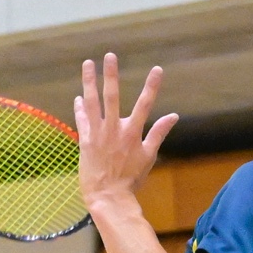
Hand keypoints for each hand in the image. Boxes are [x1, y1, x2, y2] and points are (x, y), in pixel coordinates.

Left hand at [74, 54, 177, 212]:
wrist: (108, 197)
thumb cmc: (130, 180)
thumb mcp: (148, 157)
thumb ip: (158, 133)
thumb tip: (174, 116)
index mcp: (132, 133)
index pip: (145, 105)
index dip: (152, 86)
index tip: (158, 70)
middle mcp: (114, 130)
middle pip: (113, 97)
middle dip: (111, 75)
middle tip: (110, 55)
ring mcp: (98, 134)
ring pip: (92, 103)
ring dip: (89, 82)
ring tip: (88, 64)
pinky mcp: (85, 142)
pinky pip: (82, 120)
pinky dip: (80, 108)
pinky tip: (79, 97)